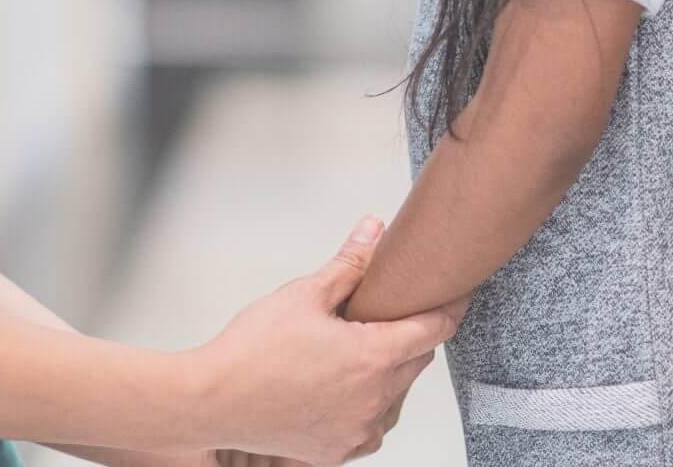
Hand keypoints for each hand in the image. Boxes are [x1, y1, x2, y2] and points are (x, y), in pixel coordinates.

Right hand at [189, 216, 459, 463]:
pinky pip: (373, 424)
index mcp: (372, 358)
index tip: (459, 293)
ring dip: (391, 371)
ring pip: (396, 396)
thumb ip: (349, 263)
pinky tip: (348, 384)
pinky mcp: (338, 452)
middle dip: (412, 334)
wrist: (213, 402)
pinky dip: (371, 403)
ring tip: (362, 347)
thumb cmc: (253, 348)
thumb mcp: (305, 294)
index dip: (450, 307)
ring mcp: (357, 431)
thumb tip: (375, 228)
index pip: (433, 330)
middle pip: (416, 361)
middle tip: (395, 311)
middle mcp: (374, 401)